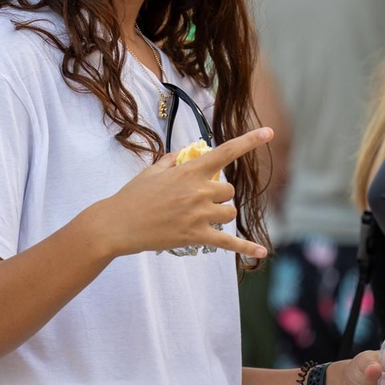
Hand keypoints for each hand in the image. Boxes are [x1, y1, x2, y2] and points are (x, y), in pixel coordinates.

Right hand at [84, 128, 273, 258]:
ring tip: (200, 218)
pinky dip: (246, 247)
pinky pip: (228, 243)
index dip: (249, 141)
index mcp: (189, 171)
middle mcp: (199, 191)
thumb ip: (172, 161)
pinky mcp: (196, 236)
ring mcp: (199, 215)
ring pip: (229, 212)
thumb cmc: (132, 195)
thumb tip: (183, 154)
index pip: (225, 152)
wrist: (117, 224)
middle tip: (197, 201)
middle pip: (228, 190)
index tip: (268, 132)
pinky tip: (261, 252)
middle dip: (218, 194)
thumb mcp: (152, 171)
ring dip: (220, 213)